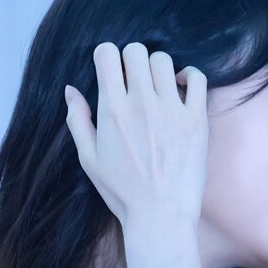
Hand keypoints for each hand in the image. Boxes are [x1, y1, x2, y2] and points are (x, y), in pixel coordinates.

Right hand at [64, 41, 208, 229]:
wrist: (160, 216)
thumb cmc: (123, 192)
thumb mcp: (89, 159)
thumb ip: (77, 121)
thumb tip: (70, 90)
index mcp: (111, 110)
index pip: (107, 53)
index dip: (106, 57)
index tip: (111, 73)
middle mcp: (141, 104)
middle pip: (136, 50)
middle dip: (131, 60)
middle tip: (134, 81)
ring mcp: (171, 110)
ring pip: (164, 60)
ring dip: (157, 69)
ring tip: (157, 89)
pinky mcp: (196, 120)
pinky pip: (197, 78)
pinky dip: (189, 76)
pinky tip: (181, 89)